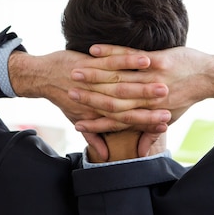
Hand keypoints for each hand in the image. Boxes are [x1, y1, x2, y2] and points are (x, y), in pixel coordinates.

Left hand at [8, 50, 172, 159]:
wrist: (42, 77)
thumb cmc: (64, 97)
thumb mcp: (78, 117)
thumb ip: (94, 135)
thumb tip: (104, 156)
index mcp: (98, 112)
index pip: (126, 121)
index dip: (147, 122)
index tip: (166, 122)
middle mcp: (96, 98)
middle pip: (128, 102)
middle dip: (151, 101)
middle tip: (171, 102)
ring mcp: (94, 78)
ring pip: (122, 81)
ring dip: (144, 83)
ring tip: (164, 81)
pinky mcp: (90, 62)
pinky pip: (111, 59)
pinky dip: (128, 60)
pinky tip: (144, 58)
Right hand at [69, 45, 213, 154]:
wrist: (209, 76)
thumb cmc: (187, 97)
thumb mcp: (169, 117)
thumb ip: (150, 134)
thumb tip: (139, 153)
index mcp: (149, 112)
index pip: (117, 120)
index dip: (96, 123)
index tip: (76, 123)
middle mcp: (150, 98)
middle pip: (113, 100)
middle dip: (88, 97)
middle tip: (69, 94)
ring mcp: (154, 78)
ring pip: (118, 78)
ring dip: (94, 74)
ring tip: (75, 72)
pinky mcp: (159, 61)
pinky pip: (130, 56)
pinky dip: (110, 53)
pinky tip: (93, 50)